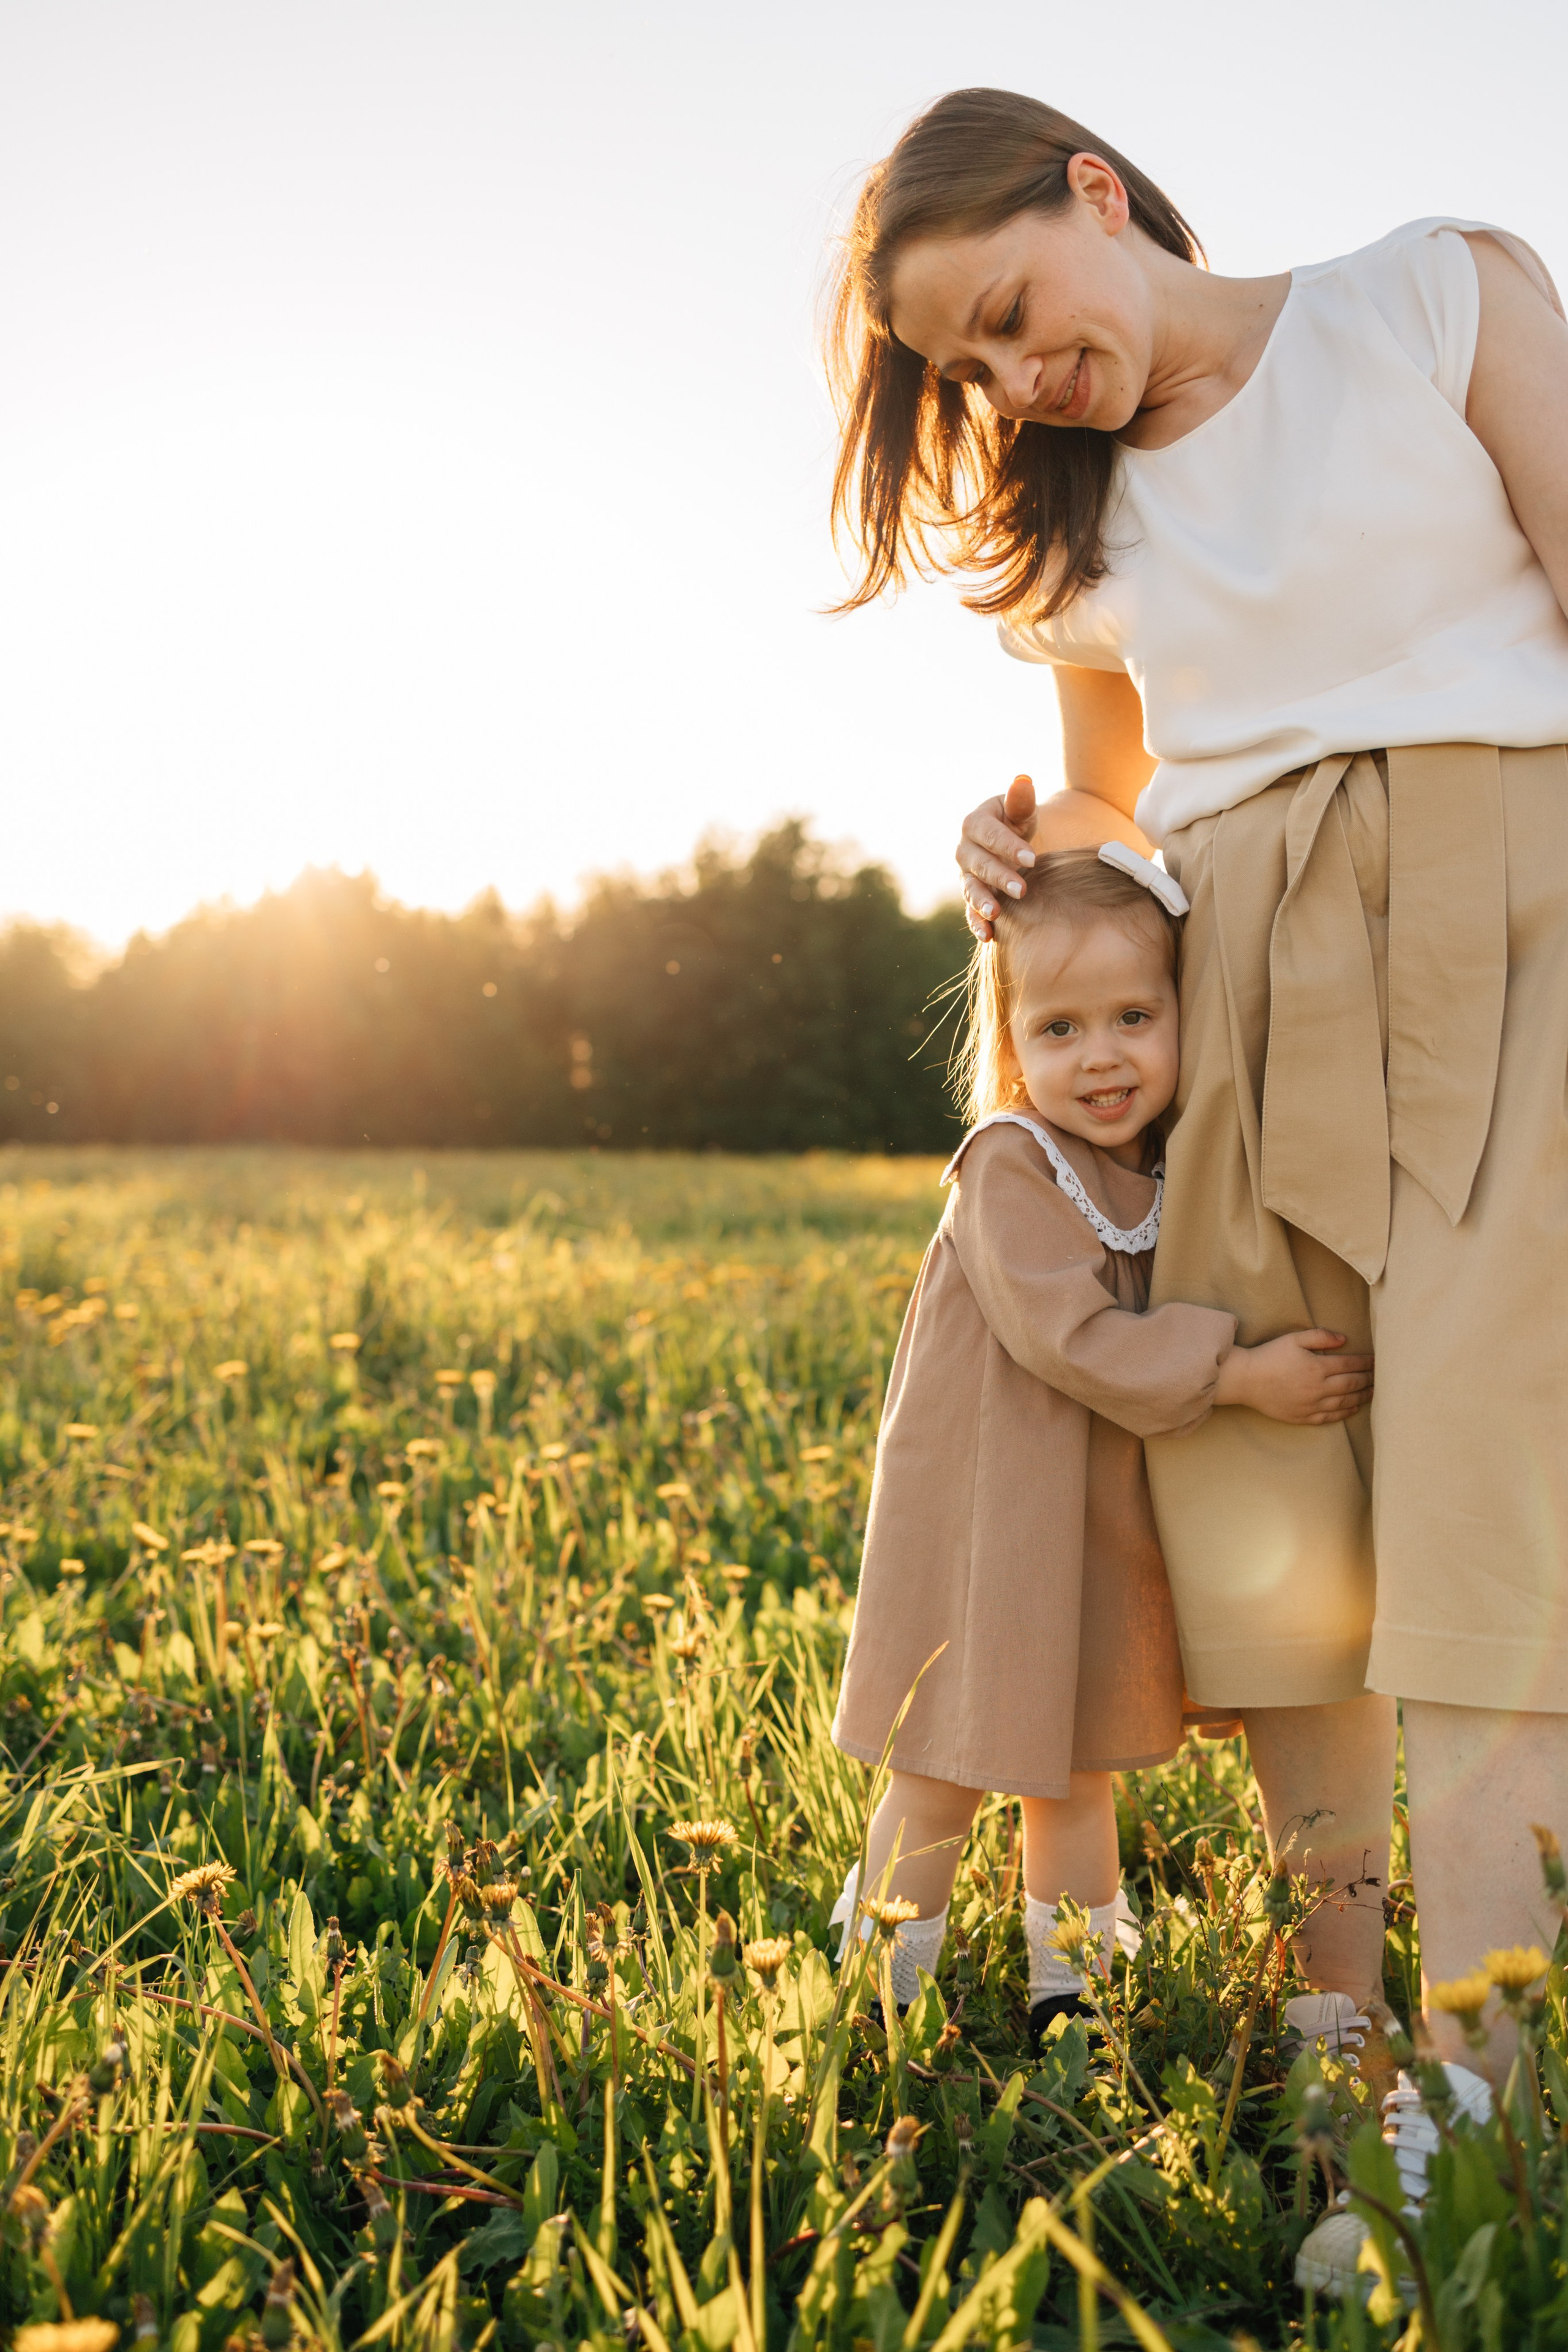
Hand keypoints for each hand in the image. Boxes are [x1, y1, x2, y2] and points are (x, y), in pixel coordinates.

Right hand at [958, 775, 1037, 940]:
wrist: (1009, 840)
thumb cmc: (1016, 821)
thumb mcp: (1020, 809)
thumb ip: (1021, 799)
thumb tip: (1023, 780)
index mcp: (974, 824)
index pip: (990, 835)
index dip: (1008, 846)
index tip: (1032, 858)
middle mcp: (965, 850)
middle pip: (978, 864)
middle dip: (998, 877)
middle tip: (1022, 890)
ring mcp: (966, 875)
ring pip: (970, 888)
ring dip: (981, 902)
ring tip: (996, 913)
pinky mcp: (972, 894)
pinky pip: (970, 911)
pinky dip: (977, 923)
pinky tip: (988, 935)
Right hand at [1214, 1329, 1373, 1424]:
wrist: (1245, 1380)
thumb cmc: (1269, 1356)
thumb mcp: (1293, 1339)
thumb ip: (1320, 1337)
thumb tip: (1344, 1339)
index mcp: (1317, 1367)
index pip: (1350, 1364)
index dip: (1366, 1362)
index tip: (1376, 1361)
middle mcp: (1318, 1388)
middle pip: (1351, 1384)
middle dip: (1368, 1379)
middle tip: (1380, 1377)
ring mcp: (1311, 1405)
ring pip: (1345, 1402)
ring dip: (1362, 1396)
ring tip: (1373, 1392)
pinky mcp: (1303, 1416)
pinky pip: (1330, 1417)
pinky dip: (1345, 1412)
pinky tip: (1353, 1407)